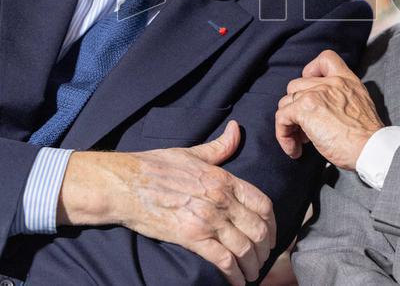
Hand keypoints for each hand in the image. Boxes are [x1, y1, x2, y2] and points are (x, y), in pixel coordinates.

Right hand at [57, 121, 275, 284]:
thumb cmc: (157, 166)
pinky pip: (223, 260)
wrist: (126, 184)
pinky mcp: (192, 237)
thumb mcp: (192, 152)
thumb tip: (236, 129)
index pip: (262, 204)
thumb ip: (219, 147)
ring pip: (244, 247)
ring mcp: (208, 219)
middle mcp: (221, 199)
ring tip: (251, 274)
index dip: (273, 224)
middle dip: (265, 250)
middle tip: (263, 260)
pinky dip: (234, 273)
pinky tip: (236, 281)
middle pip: (258, 229)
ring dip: (252, 265)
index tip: (272, 236)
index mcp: (224, 179)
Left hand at [275, 50, 383, 169]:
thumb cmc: (368, 138)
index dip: (311, 71)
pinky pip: (281, 118)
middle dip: (296, 107)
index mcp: (347, 80)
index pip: (325, 59)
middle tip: (306, 129)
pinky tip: (295, 150)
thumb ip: (343, 99)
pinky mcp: (305, 109)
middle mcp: (331, 82)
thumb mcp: (361, 106)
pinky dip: (283, 135)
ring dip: (288, 124)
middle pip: (296, 86)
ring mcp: (316, 94)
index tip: (311, 91)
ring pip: (285, 102)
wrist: (371, 148)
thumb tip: (325, 111)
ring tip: (300, 142)